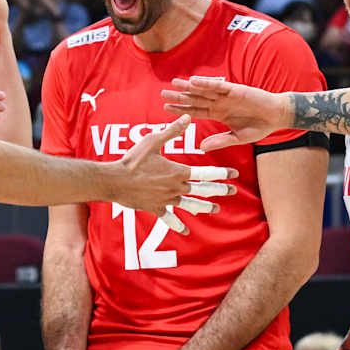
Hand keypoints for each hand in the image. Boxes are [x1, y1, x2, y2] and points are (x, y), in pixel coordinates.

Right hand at [111, 115, 236, 218]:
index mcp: (178, 172)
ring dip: (204, 207)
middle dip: (220, 190)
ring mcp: (167, 200)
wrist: (114, 181)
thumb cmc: (133, 160)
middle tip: (233, 190)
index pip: (206, 173)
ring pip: (190, 205)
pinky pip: (170, 219)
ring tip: (215, 209)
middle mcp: (176, 188)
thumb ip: (172, 131)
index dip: (222, 173)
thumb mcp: (152, 141)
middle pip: (203, 190)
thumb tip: (188, 117)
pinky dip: (178, 225)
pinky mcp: (156, 208)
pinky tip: (186, 231)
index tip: (234, 173)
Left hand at [162, 77, 291, 150]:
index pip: (195, 111)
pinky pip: (218, 86)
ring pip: (203, 91)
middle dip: (180, 97)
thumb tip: (202, 147)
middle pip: (195, 99)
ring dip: (189, 87)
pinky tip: (194, 81)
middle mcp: (219, 103)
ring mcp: (226, 96)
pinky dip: (206, 83)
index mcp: (218, 114)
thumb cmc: (259, 127)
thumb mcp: (237, 138)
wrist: (277, 117)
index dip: (181, 110)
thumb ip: (220, 141)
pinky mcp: (236, 90)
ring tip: (174, 84)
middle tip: (163, 94)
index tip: (166, 108)